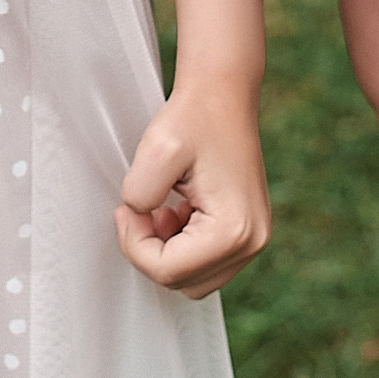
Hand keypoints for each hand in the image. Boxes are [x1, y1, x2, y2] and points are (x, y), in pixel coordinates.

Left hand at [114, 73, 269, 298]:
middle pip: (181, 282)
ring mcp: (253, 240)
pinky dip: (183, 245)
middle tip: (141, 210)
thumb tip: (137, 220)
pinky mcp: (247, 232)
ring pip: (193, 278)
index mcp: (234, 230)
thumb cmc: (194, 117)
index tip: (125, 210)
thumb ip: (139, 195)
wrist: (222, 95)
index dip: (134, 244)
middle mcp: (252, 242)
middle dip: (150, 250)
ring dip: (167, 250)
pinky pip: (206, 263)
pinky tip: (177, 210)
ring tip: (161, 209)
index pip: (167, 271)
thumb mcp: (156, 151)